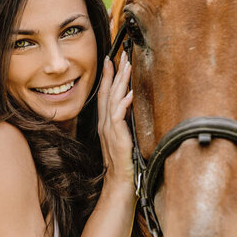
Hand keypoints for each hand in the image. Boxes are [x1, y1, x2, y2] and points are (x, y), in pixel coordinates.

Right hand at [97, 51, 133, 187]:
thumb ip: (124, 122)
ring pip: (112, 99)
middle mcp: (105, 123)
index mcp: (106, 122)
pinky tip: (129, 93)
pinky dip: (123, 103)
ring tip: (127, 66)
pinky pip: (118, 116)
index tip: (110, 60)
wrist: (119, 181)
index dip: (107, 76)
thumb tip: (131, 105)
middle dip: (114, 72)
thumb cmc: (123, 161)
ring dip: (120, 81)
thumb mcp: (123, 137)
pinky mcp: (116, 136)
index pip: (104, 94)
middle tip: (120, 54)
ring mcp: (109, 129)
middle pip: (107, 92)